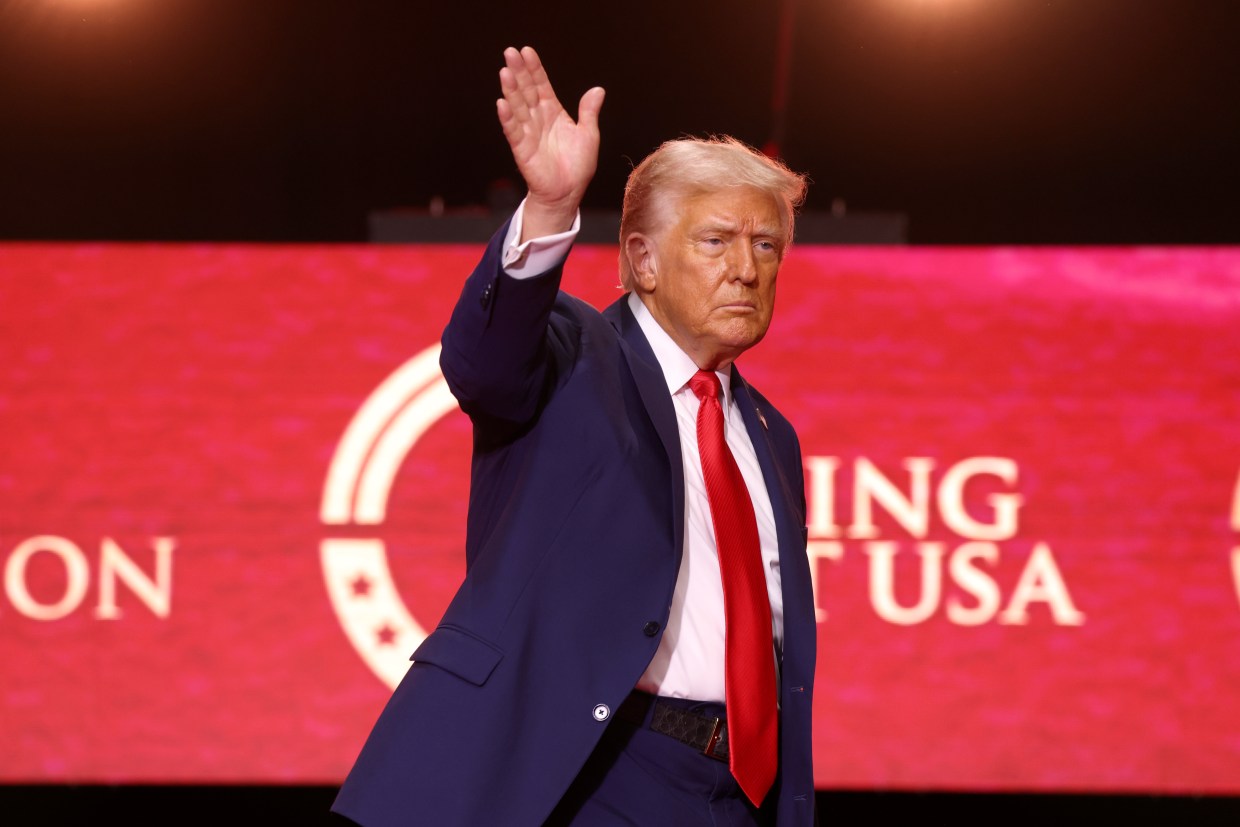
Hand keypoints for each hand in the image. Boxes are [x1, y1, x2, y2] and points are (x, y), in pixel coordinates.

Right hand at [497, 46, 603, 240]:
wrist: (568, 192)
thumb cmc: (577, 165)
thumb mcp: (588, 135)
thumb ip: (589, 112)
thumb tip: (598, 90)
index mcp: (553, 112)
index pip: (541, 85)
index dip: (535, 69)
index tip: (527, 51)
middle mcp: (538, 119)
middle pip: (526, 91)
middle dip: (519, 72)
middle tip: (510, 52)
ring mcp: (529, 133)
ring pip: (518, 107)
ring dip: (511, 90)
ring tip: (505, 72)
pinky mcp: (523, 149)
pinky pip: (514, 131)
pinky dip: (508, 118)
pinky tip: (502, 104)